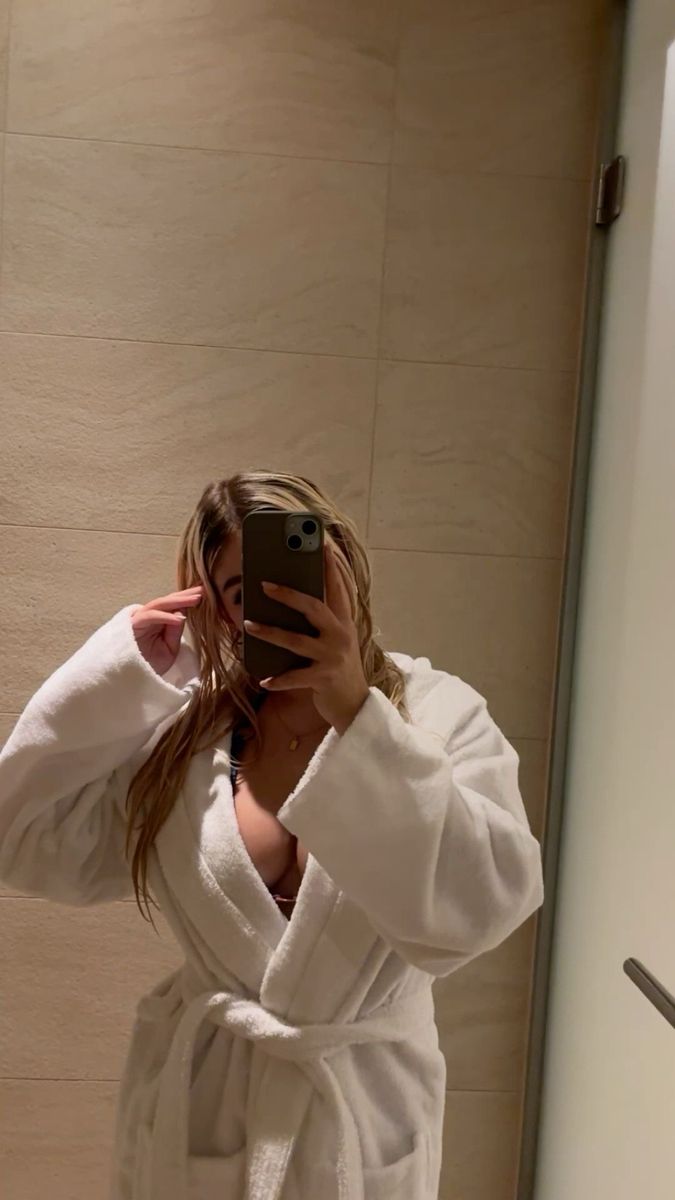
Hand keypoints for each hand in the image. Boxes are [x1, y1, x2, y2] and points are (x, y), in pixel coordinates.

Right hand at [131, 586, 202, 675]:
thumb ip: (175, 632)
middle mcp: (149, 616)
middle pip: (169, 601)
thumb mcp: (169, 648)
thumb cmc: (151, 664)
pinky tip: (179, 618)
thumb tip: (182, 613)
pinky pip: (149, 616)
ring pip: (160, 604)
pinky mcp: (133, 624)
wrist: (133, 679)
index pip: (175, 606)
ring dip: (178, 601)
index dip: (189, 599)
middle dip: (186, 595)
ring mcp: (140, 619)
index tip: (207, 594)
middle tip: (204, 589)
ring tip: (195, 599)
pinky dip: (164, 616)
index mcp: (159, 621)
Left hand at [243, 542, 369, 733]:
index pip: (338, 588)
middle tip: (264, 585)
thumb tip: (291, 603)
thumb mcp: (337, 640)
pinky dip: (278, 678)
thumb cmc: (339, 667)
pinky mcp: (323, 678)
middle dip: (288, 594)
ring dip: (270, 633)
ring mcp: (332, 656)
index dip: (330, 566)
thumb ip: (322, 622)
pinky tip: (264, 678)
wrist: (355, 704)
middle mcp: (340, 635)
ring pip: (296, 641)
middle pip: (313, 607)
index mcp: (344, 622)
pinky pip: (295, 677)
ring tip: (249, 625)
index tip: (321, 544)